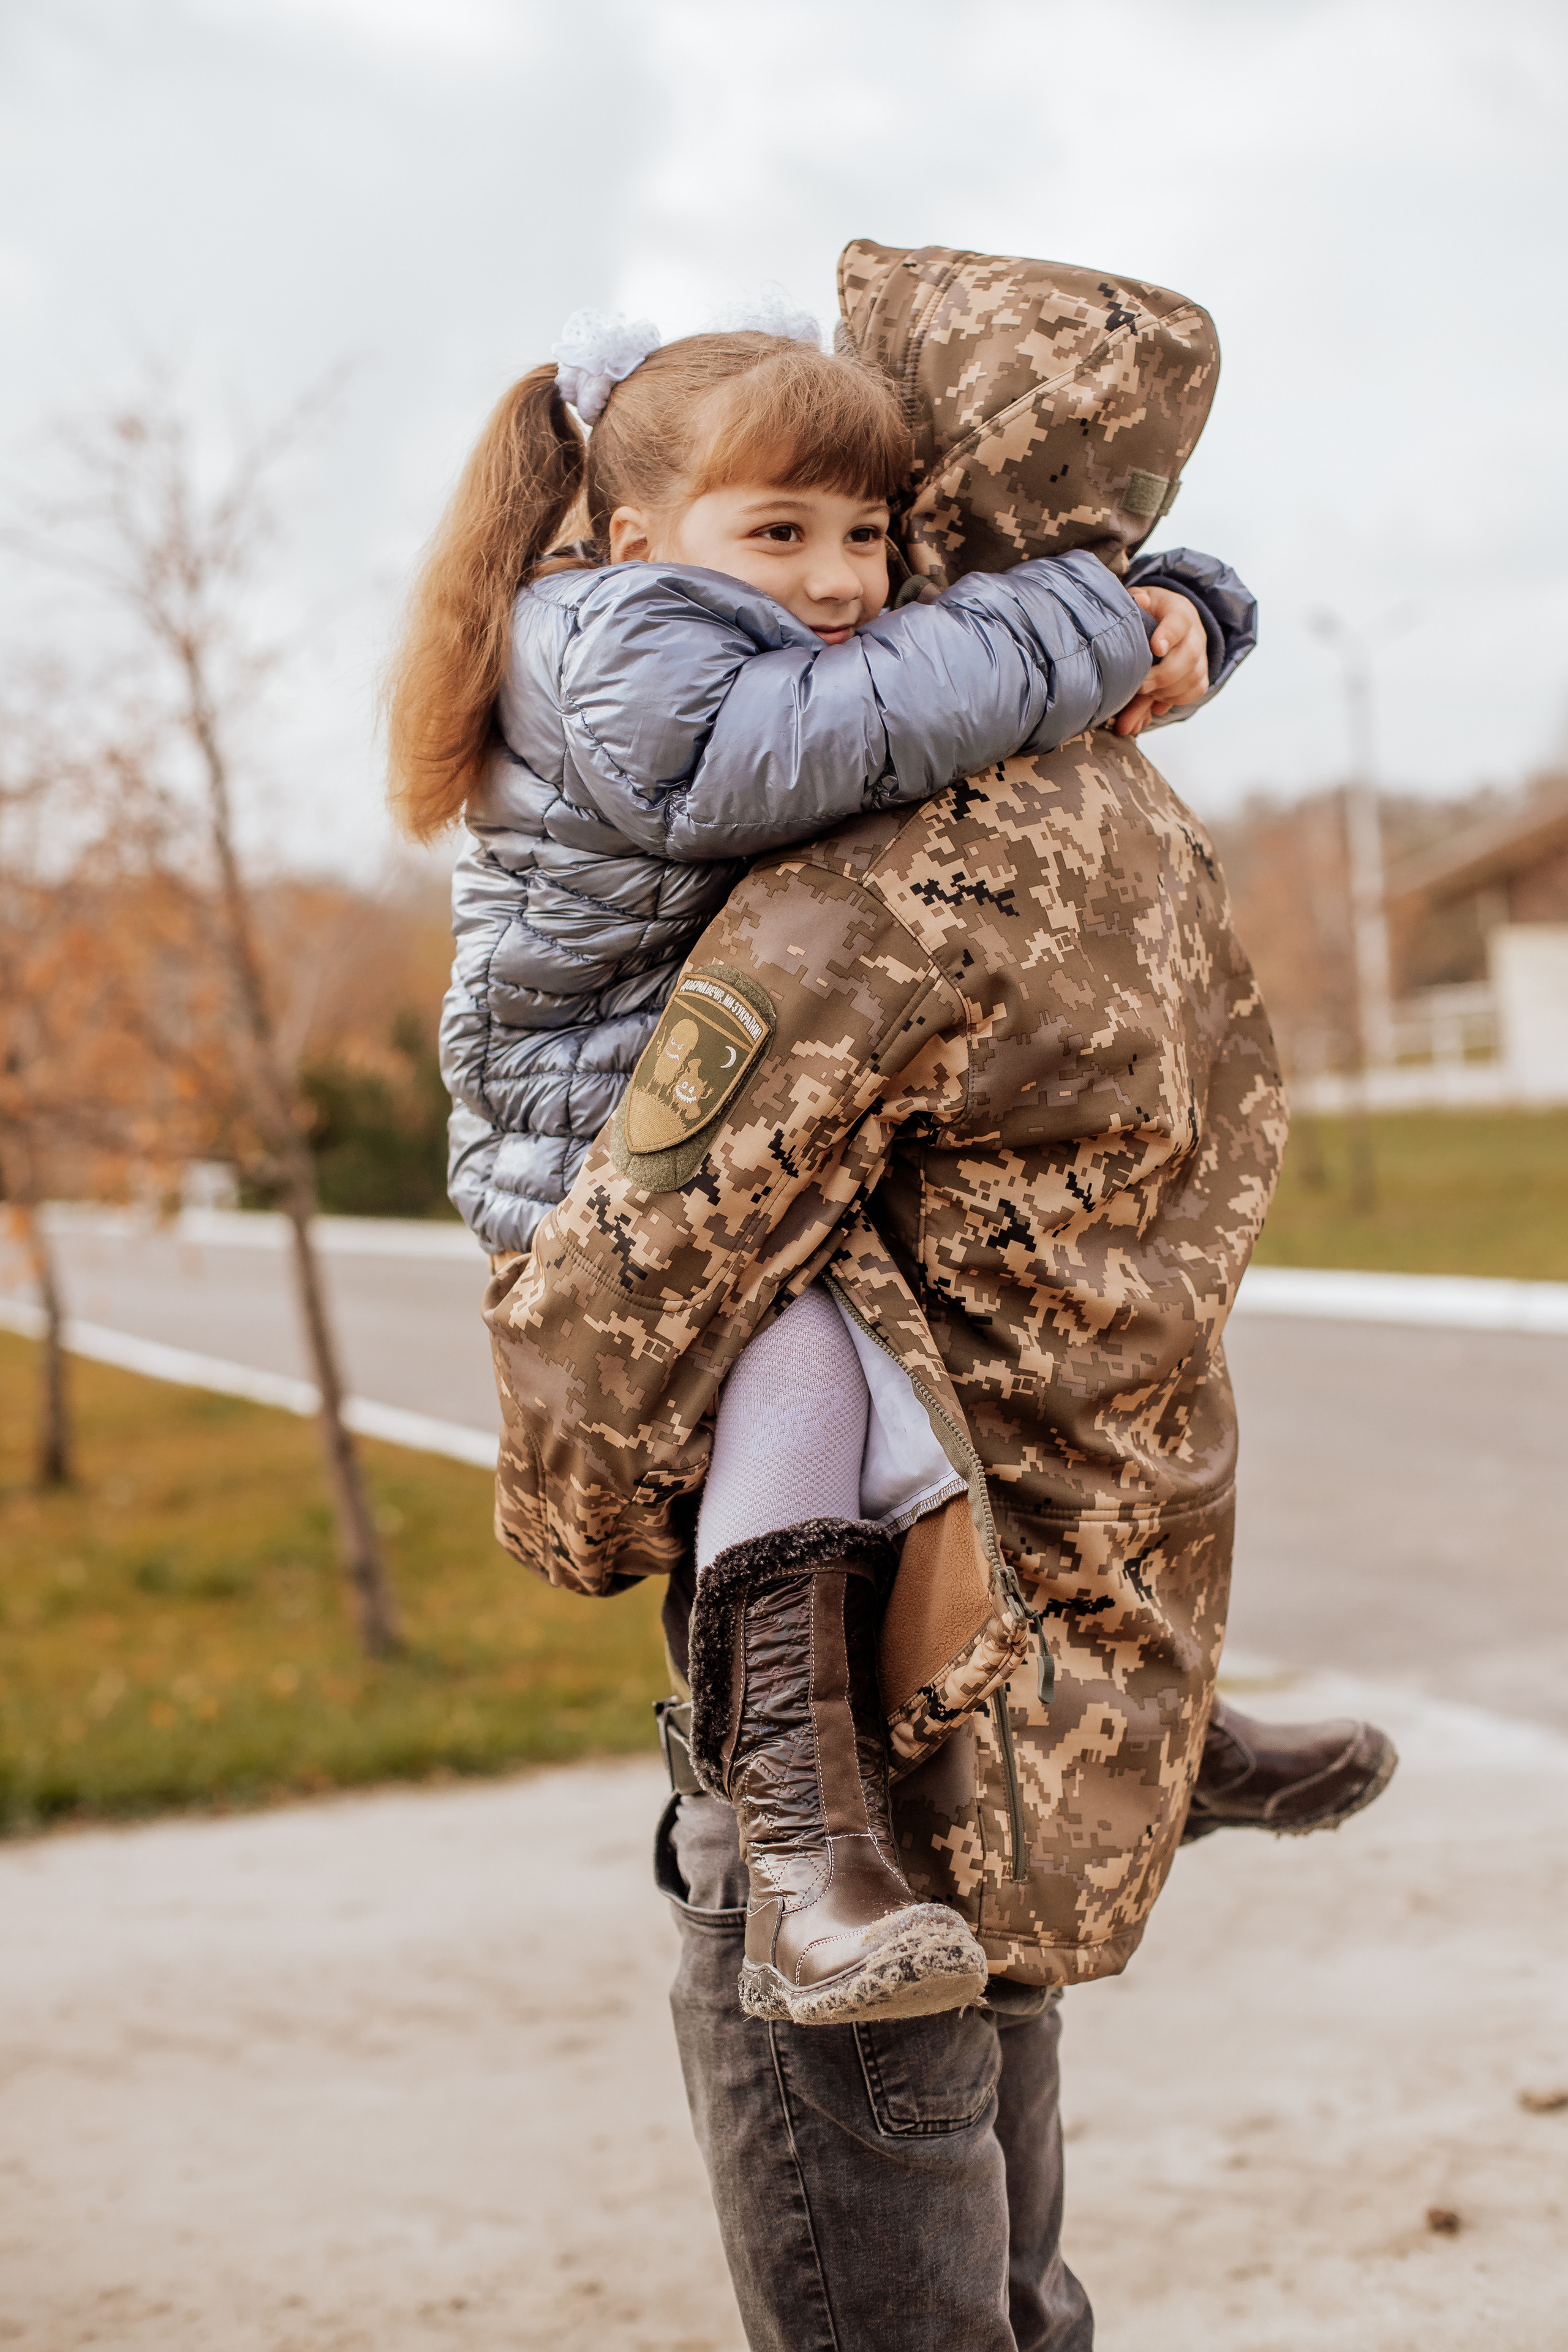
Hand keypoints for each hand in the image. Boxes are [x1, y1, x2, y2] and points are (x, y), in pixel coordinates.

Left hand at [1113, 586, 1208, 735]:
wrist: (1164, 620)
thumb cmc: (1146, 613)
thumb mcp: (1138, 603)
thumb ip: (1136, 602)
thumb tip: (1140, 601)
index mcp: (1179, 610)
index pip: (1179, 621)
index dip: (1169, 635)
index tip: (1156, 649)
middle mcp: (1195, 633)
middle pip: (1190, 655)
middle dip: (1164, 674)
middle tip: (1141, 685)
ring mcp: (1201, 654)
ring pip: (1194, 677)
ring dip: (1168, 690)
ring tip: (1146, 692)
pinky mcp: (1201, 673)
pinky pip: (1197, 690)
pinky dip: (1177, 699)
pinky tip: (1158, 700)